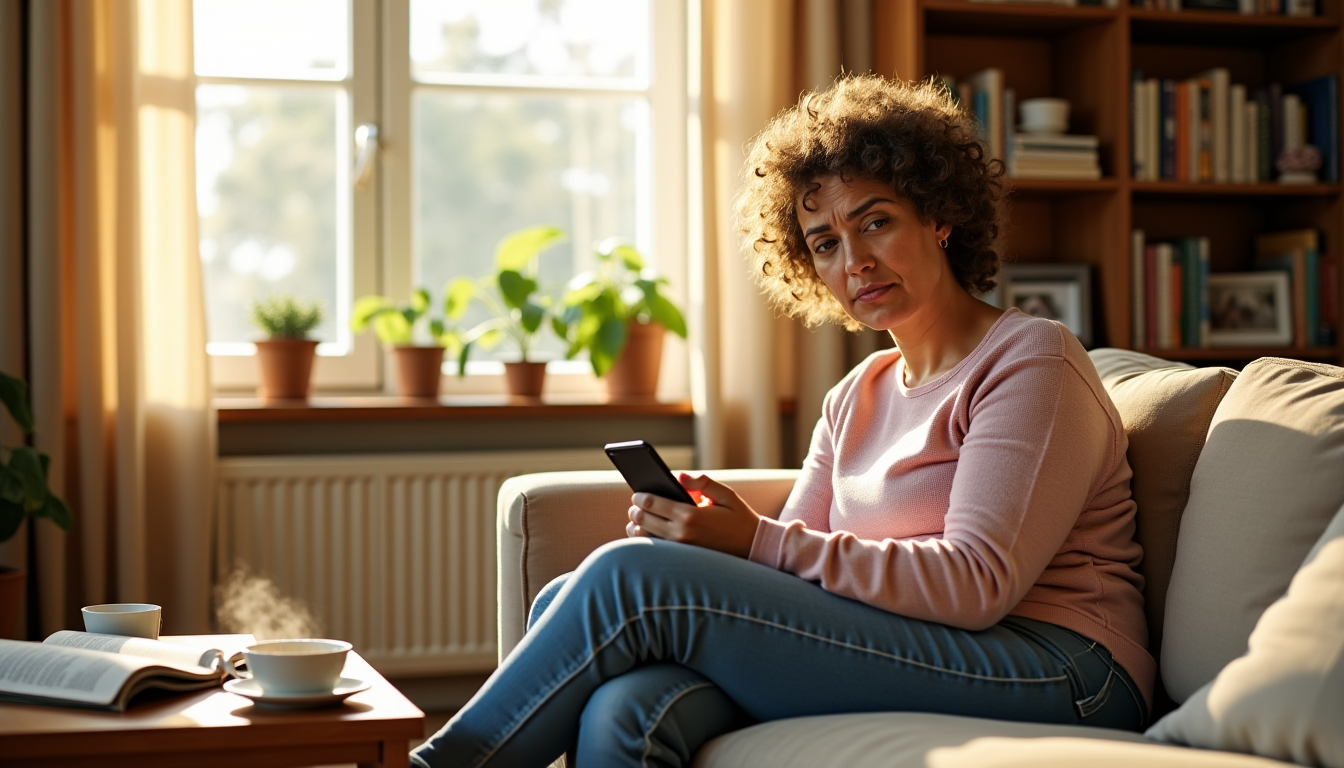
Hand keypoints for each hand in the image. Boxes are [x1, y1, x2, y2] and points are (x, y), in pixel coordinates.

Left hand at [625, 473, 761, 557]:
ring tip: (639, 520)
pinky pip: (654, 550)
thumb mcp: (725, 494)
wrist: (753, 547)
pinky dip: (646, 541)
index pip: (651, 503)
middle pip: (642, 520)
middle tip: (636, 505)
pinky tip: (647, 533)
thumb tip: (679, 476)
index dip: (640, 496)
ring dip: (637, 527)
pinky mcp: (681, 559)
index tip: (637, 493)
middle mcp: (681, 534)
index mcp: (690, 515)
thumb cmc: (738, 518)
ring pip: (644, 538)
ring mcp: (679, 550)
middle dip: (636, 511)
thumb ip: (702, 482)